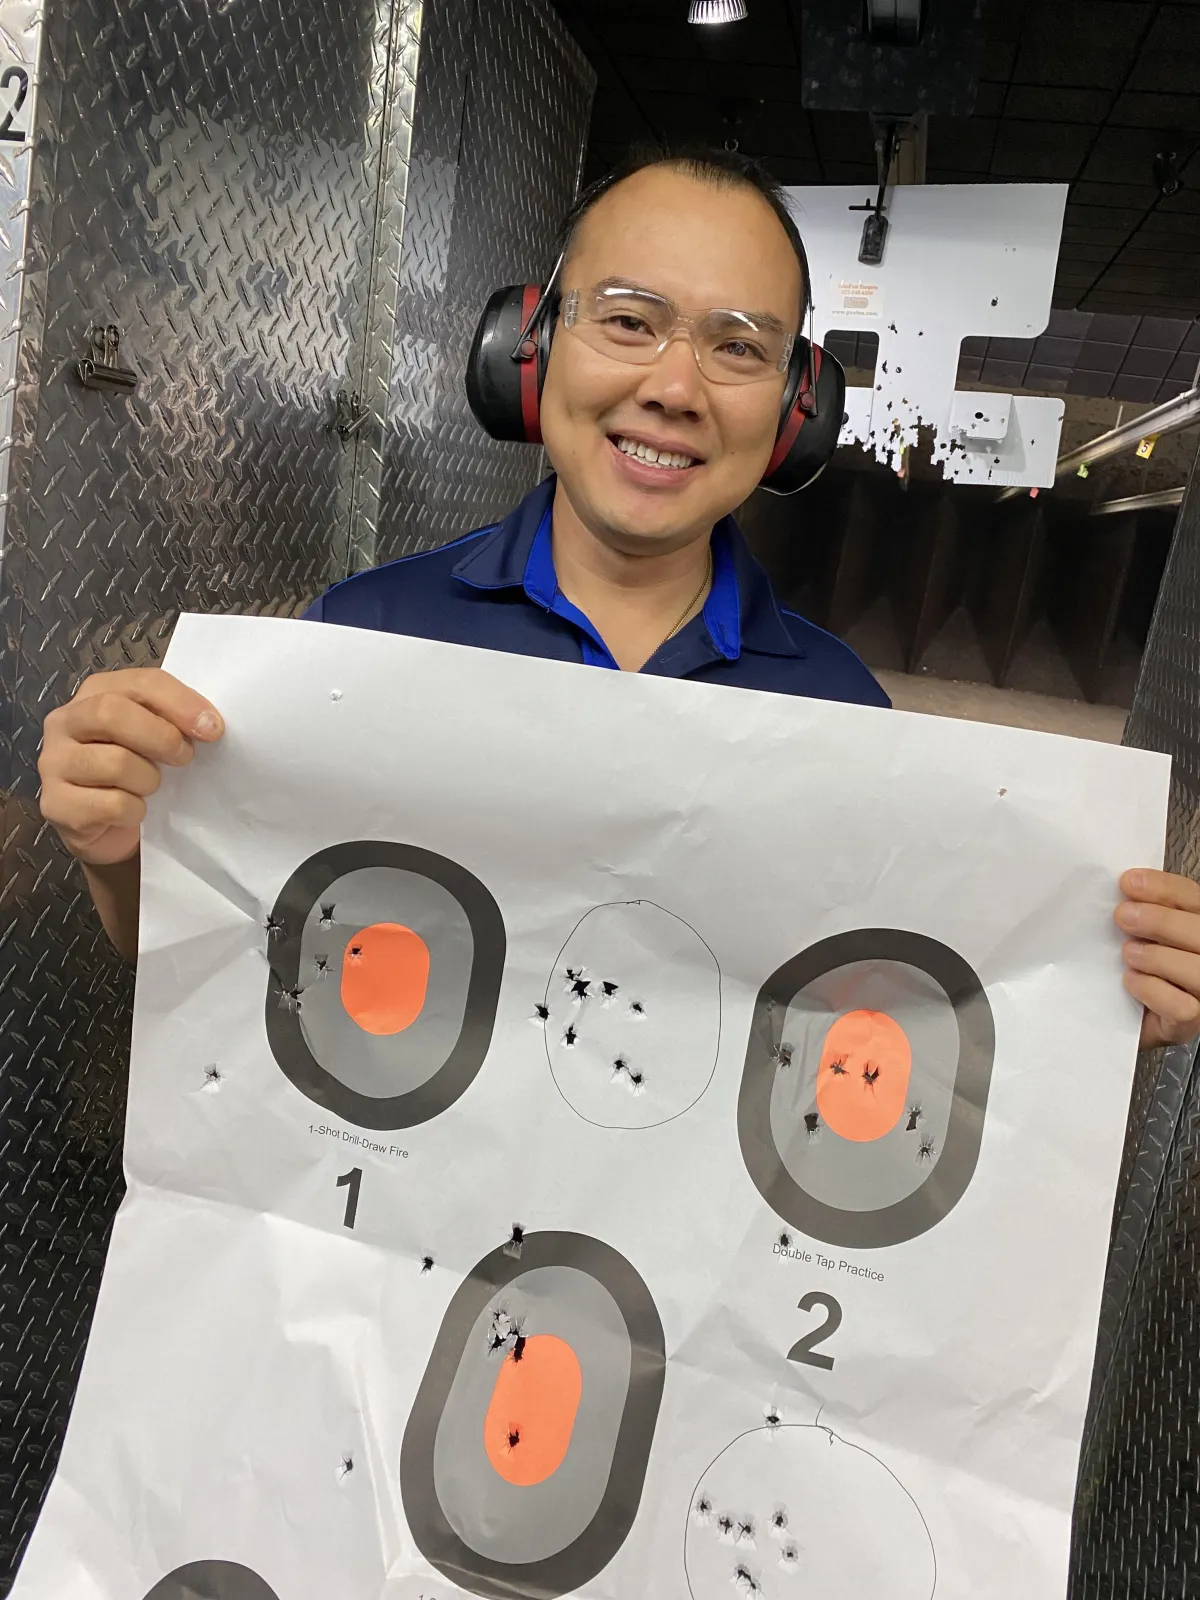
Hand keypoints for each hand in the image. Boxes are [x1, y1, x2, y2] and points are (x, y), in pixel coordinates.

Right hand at [39, 668, 223, 865]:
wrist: (110, 830)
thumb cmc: (136, 774)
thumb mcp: (156, 738)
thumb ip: (173, 720)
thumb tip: (208, 723)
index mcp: (94, 694)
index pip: (139, 683)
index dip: (179, 702)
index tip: (212, 727)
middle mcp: (65, 722)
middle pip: (112, 712)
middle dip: (161, 737)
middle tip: (184, 758)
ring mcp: (53, 763)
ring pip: (115, 763)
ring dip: (149, 780)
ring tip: (150, 788)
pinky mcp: (56, 804)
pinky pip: (112, 804)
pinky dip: (135, 811)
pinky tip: (133, 811)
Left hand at [1115, 869, 1199, 1049]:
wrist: (1125, 1015)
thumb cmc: (1138, 966)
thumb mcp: (1141, 932)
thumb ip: (1142, 909)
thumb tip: (1123, 886)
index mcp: (1198, 926)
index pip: (1193, 897)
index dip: (1163, 887)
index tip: (1128, 882)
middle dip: (1159, 920)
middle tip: (1122, 916)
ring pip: (1197, 969)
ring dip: (1157, 957)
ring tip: (1128, 953)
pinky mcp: (1191, 1021)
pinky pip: (1180, 1005)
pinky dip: (1152, 990)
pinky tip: (1131, 981)